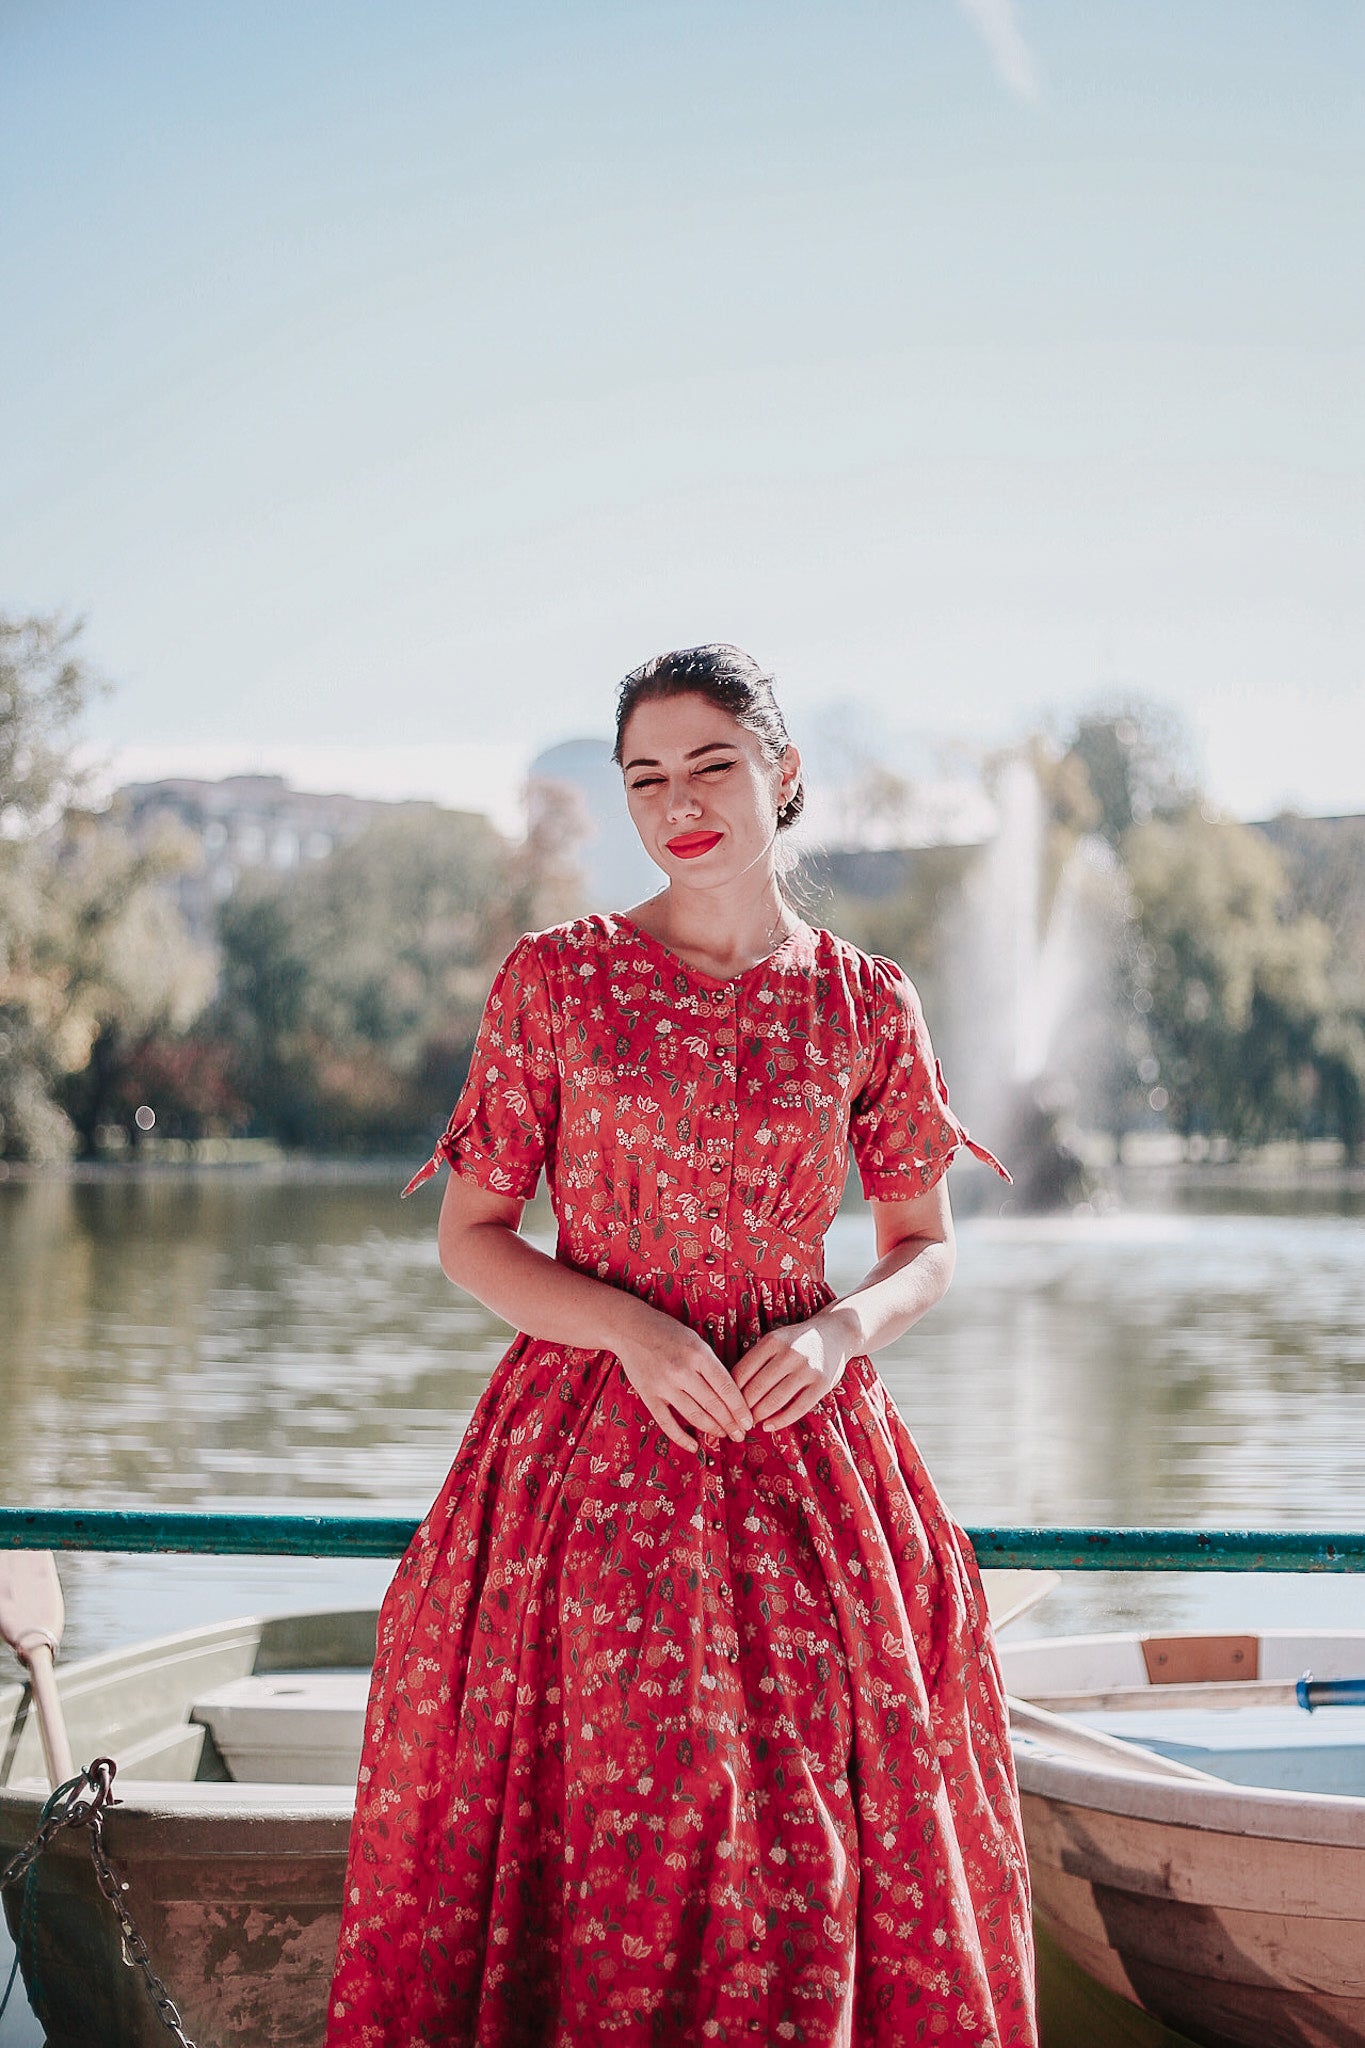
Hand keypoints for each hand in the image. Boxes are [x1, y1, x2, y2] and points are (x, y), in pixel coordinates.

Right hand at [615, 1315, 753, 1455]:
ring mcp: (664, 1384)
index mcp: (698, 1354)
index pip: (726, 1388)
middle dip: (730, 1423)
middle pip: (713, 1405)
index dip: (740, 1409)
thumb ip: (711, 1366)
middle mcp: (682, 1370)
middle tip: (741, 1435)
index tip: (749, 1422)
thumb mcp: (696, 1341)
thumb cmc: (668, 1333)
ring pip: (694, 1415)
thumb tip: (732, 1396)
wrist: (630, 1328)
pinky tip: (694, 1446)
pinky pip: (667, 1422)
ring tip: (724, 1435)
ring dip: (712, 1429)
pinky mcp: (648, 1395)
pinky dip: (682, 1438)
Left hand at [732, 1315, 850, 1430]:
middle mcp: (789, 1353)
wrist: (835, 1334)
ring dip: (759, 1416)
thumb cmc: (796, 1342)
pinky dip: (780, 1421)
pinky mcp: (822, 1384)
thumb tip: (731, 1391)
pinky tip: (769, 1426)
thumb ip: (756, 1360)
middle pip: (757, 1388)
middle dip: (743, 1408)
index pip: (742, 1371)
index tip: (726, 1405)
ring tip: (751, 1423)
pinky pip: (798, 1408)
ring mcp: (807, 1369)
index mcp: (772, 1341)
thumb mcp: (775, 1341)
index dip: (731, 1392)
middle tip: (737, 1420)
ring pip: (775, 1400)